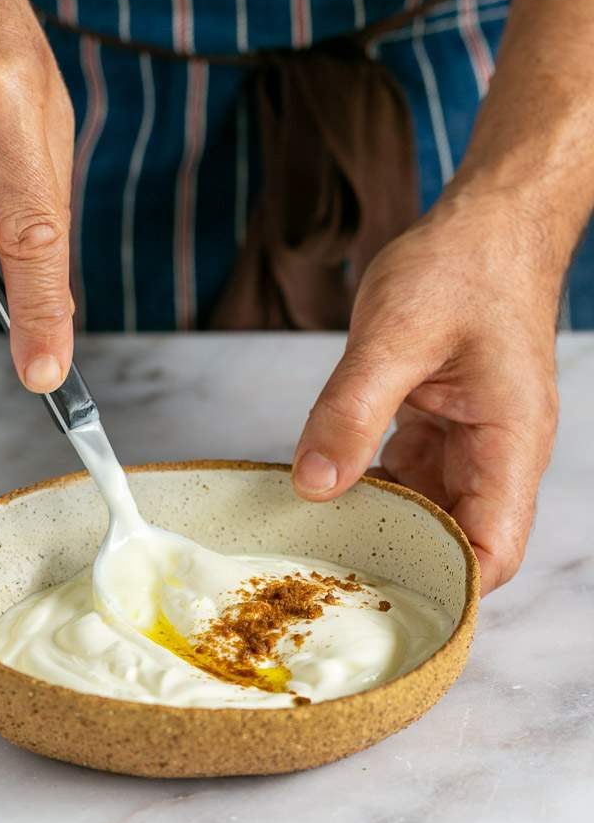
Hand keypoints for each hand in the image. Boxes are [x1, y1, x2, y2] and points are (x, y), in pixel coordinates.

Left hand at [291, 191, 561, 593]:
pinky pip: (409, 481)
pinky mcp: (441, 429)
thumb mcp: (396, 334)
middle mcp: (495, 456)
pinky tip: (329, 492)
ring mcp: (469, 445)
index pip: (492, 551)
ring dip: (380, 530)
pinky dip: (373, 492)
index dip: (444, 585)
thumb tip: (314, 485)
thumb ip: (352, 411)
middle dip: (400, 566)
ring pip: (429, 516)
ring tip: (317, 545)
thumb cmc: (462, 266)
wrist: (485, 226)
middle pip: (457, 545)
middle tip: (325, 579)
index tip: (374, 596)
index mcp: (508, 444)